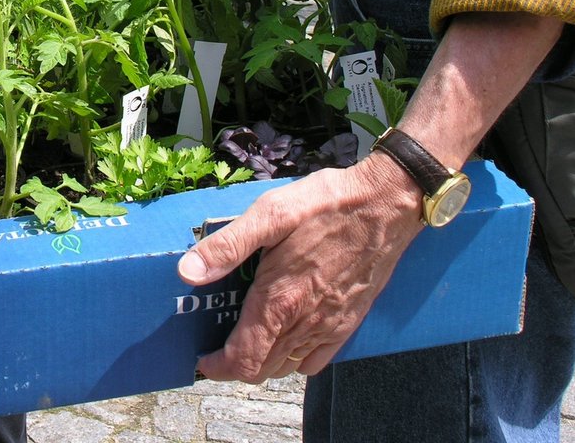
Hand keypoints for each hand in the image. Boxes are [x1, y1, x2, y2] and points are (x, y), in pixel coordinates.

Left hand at [177, 156, 423, 381]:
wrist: (386, 205)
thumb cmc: (327, 205)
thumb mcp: (270, 214)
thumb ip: (227, 247)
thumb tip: (188, 272)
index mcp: (280, 301)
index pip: (243, 359)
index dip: (217, 366)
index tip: (202, 357)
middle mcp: (305, 322)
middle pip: (262, 370)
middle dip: (234, 365)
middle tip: (218, 344)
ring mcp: (330, 325)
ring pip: (288, 367)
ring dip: (263, 362)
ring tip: (247, 338)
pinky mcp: (349, 320)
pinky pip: (317, 359)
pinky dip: (295, 358)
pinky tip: (288, 333)